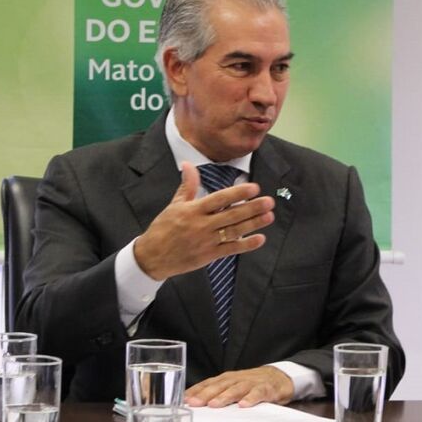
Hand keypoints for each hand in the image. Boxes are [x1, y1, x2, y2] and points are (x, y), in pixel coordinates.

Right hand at [134, 162, 275, 280]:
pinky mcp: (208, 255)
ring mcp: (206, 241)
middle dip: (252, 208)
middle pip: (230, 215)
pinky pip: (230, 249)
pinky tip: (260, 238)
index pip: (219, 199)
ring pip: (233, 231)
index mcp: (193, 210)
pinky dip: (245, 245)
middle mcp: (201, 225)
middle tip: (269, 201)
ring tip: (269, 216)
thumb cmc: (164, 228)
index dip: (237, 193)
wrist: (152, 256)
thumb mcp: (174, 205)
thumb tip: (188, 164)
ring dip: (253, 224)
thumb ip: (187, 186)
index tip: (254, 188)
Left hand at [185, 365, 293, 407]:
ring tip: (215, 404)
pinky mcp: (267, 388)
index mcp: (228, 378)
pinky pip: (258, 392)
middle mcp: (238, 378)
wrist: (280, 376)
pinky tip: (244, 404)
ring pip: (237, 388)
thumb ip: (218, 392)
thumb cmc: (252, 383)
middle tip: (195, 402)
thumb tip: (195, 404)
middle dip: (206, 393)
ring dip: (225, 396)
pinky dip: (251, 398)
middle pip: (220, 385)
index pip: (209, 383)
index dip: (197, 390)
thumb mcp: (234, 385)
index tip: (185, 398)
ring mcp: (252, 382)